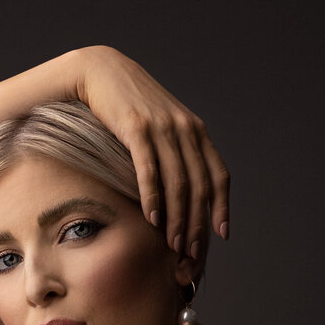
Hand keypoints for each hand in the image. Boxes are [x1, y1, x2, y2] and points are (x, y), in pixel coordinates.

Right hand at [73, 45, 229, 258]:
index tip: (221, 235)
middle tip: (191, 252)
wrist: (102, 72)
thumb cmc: (132, 107)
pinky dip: (153, 198)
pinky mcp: (136, 128)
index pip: (218, 176)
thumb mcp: (164, 126)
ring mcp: (162, 128)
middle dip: (197, 224)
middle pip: (199, 186)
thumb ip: (178, 153)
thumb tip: (184, 191)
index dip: (222, 208)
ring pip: (178, 183)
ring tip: (173, 245)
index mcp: (197, 131)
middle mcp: (185, 129)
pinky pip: (150, 170)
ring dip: (177, 219)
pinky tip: (152, 219)